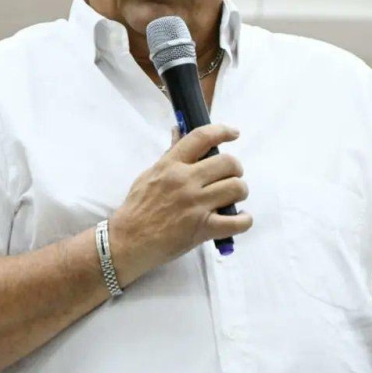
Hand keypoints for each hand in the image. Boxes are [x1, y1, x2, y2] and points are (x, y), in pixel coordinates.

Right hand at [109, 124, 251, 285]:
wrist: (128, 241)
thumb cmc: (137, 208)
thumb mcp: (150, 175)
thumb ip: (170, 155)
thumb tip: (178, 131)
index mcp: (171, 165)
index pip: (201, 137)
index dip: (222, 131)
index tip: (233, 133)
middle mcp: (185, 181)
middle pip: (228, 163)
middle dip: (235, 169)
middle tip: (231, 176)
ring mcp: (195, 205)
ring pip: (236, 188)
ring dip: (239, 192)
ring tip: (231, 198)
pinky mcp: (202, 228)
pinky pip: (237, 222)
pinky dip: (244, 220)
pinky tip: (239, 218)